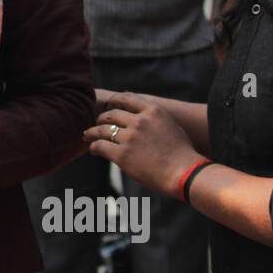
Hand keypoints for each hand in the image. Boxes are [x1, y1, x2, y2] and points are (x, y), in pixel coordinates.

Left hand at [83, 92, 197, 198]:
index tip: (108, 104)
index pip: (127, 98)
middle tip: (97, 124)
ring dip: (92, 132)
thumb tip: (143, 117)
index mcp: (153, 111)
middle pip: (111, 114)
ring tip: (87, 136)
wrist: (184, 173)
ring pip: (102, 130)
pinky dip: (94, 147)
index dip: (114, 101)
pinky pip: (100, 146)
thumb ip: (155, 120)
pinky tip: (93, 150)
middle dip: (101, 119)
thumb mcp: (172, 127)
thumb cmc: (182, 154)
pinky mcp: (122, 154)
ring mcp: (129, 137)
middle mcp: (140, 121)